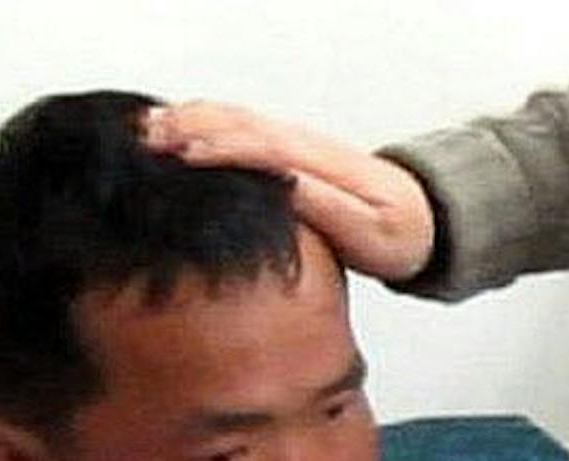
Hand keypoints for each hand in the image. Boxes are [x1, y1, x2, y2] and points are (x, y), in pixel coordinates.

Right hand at [141, 101, 435, 282]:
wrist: (425, 217)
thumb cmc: (397, 233)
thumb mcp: (369, 230)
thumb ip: (326, 206)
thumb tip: (281, 184)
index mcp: (315, 164)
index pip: (257, 146)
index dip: (217, 150)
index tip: (180, 158)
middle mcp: (300, 144)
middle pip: (235, 123)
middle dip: (188, 128)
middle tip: (143, 144)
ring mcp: (292, 143)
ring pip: (232, 118)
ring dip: (188, 119)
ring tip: (144, 130)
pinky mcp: (287, 151)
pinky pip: (238, 126)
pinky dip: (201, 122)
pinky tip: (174, 129)